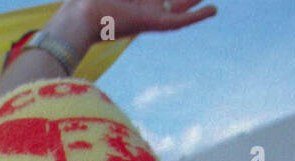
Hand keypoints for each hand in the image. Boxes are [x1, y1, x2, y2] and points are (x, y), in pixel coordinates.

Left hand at [47, 0, 216, 58]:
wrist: (81, 16)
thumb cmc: (89, 1)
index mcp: (136, 1)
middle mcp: (144, 7)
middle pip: (173, 2)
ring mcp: (149, 16)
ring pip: (180, 8)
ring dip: (195, 2)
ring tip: (214, 7)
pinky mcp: (151, 25)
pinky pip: (179, 21)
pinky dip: (196, 16)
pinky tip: (212, 9)